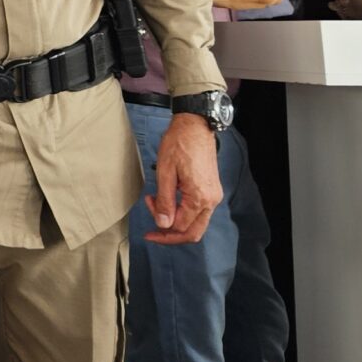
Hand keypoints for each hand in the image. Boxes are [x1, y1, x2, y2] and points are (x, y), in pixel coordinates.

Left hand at [146, 111, 224, 244]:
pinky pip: (198, 212)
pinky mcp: (211, 191)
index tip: (148, 210)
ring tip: (156, 206)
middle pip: (193, 232)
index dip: (161, 225)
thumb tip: (163, 224)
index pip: (180, 227)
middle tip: (152, 232)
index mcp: (200, 198)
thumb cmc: (179, 144)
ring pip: (196, 224)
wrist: (195, 127)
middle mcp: (211, 200)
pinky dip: (183, 212)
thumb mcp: (165, 173)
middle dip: (170, 235)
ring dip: (175, 222)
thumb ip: (165, 201)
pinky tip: (168, 201)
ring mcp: (213, 196)